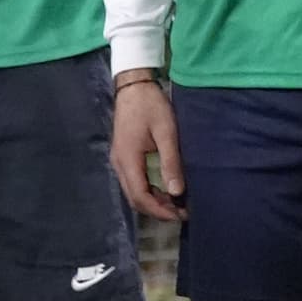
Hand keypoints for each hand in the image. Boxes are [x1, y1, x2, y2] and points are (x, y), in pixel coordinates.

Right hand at [111, 69, 184, 219]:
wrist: (133, 86)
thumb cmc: (151, 106)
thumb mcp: (166, 132)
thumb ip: (171, 162)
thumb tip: (177, 192)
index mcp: (128, 159)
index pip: (140, 196)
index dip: (160, 210)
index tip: (180, 215)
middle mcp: (119, 163)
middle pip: (134, 198)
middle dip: (157, 210)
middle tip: (182, 212)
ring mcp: (119, 159)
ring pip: (133, 191)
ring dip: (153, 201)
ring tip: (176, 203)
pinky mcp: (123, 155)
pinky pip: (134, 181)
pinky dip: (149, 190)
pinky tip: (165, 189)